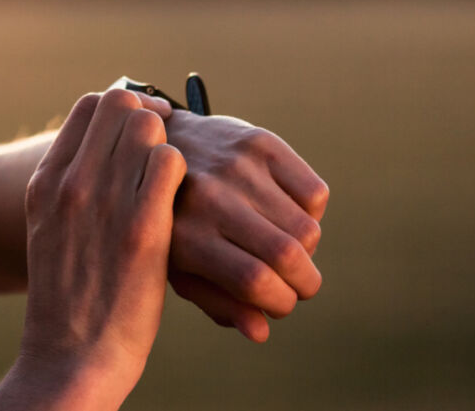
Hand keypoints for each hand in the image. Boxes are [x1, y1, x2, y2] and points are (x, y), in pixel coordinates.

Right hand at [17, 88, 185, 405]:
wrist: (71, 354)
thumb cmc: (68, 299)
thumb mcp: (50, 231)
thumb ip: (70, 191)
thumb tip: (98, 161)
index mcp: (46, 181)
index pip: (88, 106)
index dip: (122, 108)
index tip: (143, 125)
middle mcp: (71, 181)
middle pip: (120, 105)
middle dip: (150, 117)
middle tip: (170, 143)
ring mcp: (104, 201)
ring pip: (147, 127)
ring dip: (170, 144)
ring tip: (179, 177)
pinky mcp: (142, 227)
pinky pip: (170, 164)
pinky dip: (183, 173)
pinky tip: (189, 199)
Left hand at [163, 112, 328, 341]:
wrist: (159, 143)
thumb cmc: (172, 219)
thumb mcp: (178, 266)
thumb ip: (217, 302)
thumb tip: (261, 332)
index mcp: (185, 235)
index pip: (254, 281)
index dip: (280, 303)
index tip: (280, 305)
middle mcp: (209, 198)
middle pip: (287, 255)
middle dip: (305, 283)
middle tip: (299, 285)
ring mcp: (236, 166)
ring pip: (307, 227)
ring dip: (309, 250)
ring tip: (286, 246)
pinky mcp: (261, 142)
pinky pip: (315, 194)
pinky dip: (312, 213)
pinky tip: (284, 211)